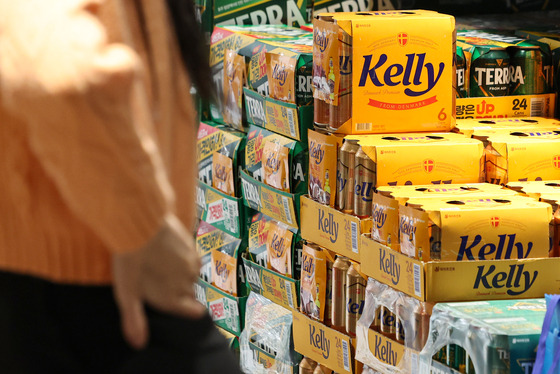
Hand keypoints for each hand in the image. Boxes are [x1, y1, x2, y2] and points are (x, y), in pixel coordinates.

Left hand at [112, 214, 205, 348]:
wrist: (140, 224)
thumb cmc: (130, 260)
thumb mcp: (126, 293)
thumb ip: (134, 319)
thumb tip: (139, 343)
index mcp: (173, 298)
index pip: (195, 312)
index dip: (191, 310)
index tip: (186, 307)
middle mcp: (187, 282)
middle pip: (189, 292)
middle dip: (178, 290)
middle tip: (159, 281)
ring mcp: (191, 264)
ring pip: (190, 274)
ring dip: (180, 273)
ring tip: (161, 264)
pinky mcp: (192, 245)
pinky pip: (191, 257)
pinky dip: (182, 257)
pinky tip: (168, 250)